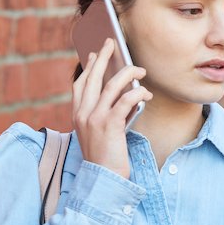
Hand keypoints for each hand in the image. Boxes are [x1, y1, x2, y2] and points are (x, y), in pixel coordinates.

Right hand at [72, 38, 151, 178]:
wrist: (103, 180)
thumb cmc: (106, 159)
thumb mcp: (101, 134)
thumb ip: (107, 114)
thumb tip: (125, 95)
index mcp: (77, 116)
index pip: (80, 85)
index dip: (88, 68)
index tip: (94, 54)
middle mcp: (82, 114)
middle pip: (92, 79)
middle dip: (102, 58)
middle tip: (111, 44)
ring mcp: (94, 119)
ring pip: (110, 87)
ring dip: (127, 74)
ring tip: (140, 70)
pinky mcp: (109, 125)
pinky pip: (124, 101)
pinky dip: (136, 93)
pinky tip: (145, 93)